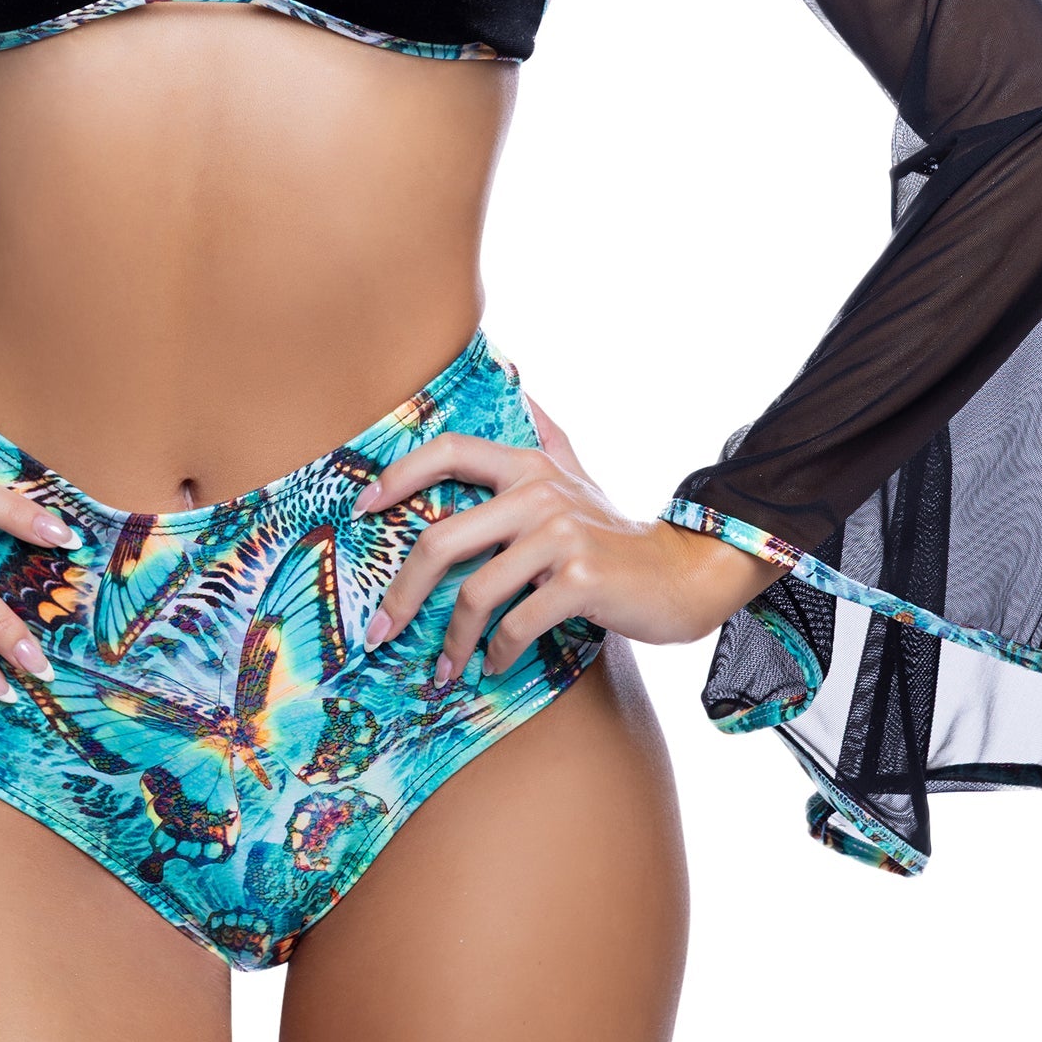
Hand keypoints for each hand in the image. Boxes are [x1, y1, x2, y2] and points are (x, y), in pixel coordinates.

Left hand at [358, 400, 778, 686]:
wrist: (682, 573)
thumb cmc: (613, 531)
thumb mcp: (576, 471)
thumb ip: (543, 430)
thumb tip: (512, 373)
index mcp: (528, 464)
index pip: (449, 451)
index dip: (397, 475)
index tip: (359, 508)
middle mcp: (539, 492)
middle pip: (443, 539)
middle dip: (403, 593)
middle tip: (380, 632)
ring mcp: (560, 536)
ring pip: (475, 592)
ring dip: (452, 641)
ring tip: (443, 669)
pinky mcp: (579, 581)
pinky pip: (515, 624)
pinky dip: (496, 653)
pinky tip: (491, 667)